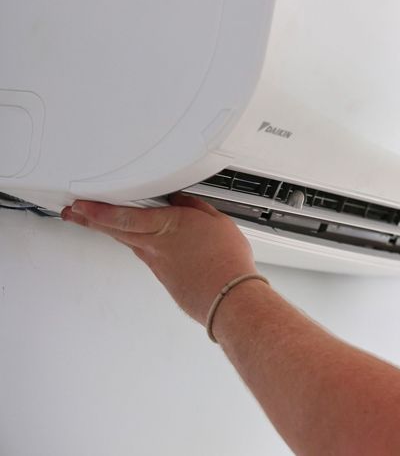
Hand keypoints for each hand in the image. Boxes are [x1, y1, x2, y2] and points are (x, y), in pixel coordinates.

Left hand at [61, 194, 257, 324]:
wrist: (228, 297)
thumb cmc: (225, 261)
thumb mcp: (217, 221)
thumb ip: (195, 208)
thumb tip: (183, 200)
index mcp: (166, 226)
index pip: (122, 216)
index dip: (97, 210)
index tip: (81, 204)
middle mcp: (154, 246)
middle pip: (114, 230)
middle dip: (89, 220)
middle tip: (73, 214)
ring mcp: (156, 263)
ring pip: (127, 242)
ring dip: (109, 231)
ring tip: (96, 222)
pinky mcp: (163, 275)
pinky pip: (144, 254)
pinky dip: (134, 244)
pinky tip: (137, 240)